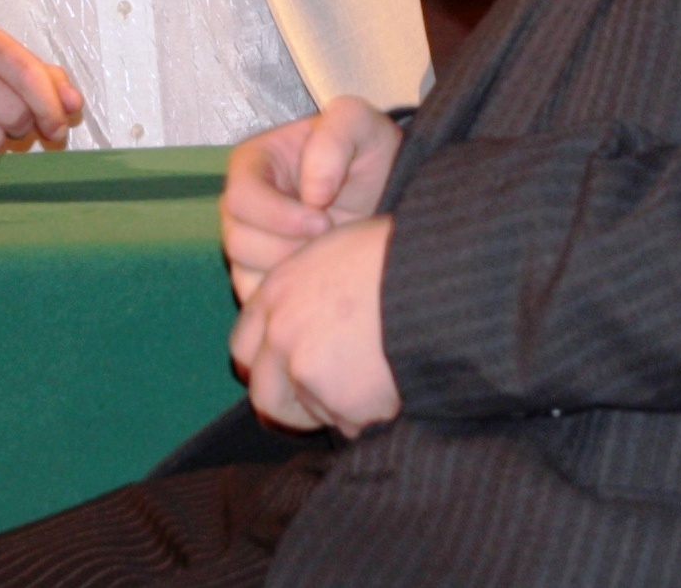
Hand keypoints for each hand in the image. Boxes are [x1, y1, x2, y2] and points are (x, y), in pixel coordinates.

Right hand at [222, 97, 401, 301]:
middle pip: (238, 241)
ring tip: (329, 258)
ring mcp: (248, 244)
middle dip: (289, 248)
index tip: (325, 220)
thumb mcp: (360, 124)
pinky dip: (289, 298)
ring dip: (292, 273)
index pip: (241, 198)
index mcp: (252, 163)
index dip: (279, 215)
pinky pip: (258, 300)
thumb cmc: (367, 153)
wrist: (388, 191)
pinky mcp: (259, 277)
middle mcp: (242, 206)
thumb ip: (335, 138)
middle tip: (332, 242)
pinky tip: (321, 280)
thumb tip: (312, 192)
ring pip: (246, 274)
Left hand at [228, 215, 400, 433]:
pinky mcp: (341, 399)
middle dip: (295, 408)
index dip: (269, 367)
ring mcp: (306, 368)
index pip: (244, 348)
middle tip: (332, 402)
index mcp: (277, 292)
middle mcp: (281, 332)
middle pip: (266, 397)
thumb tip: (316, 323)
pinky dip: (373, 418)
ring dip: (342, 409)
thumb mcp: (339, 253)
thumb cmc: (401, 256)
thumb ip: (311, 292)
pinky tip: (398, 386)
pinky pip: (354, 427)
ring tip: (382, 377)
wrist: (436, 276)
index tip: (293, 375)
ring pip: (315, 413)